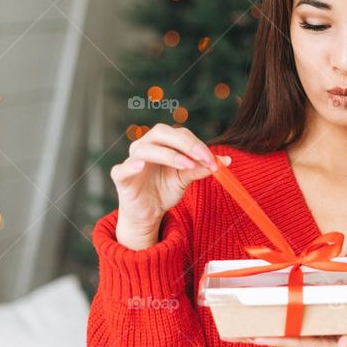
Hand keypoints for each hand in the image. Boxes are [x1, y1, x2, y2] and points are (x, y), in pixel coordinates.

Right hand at [110, 124, 230, 249]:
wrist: (148, 213)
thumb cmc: (165, 190)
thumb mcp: (185, 178)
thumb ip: (201, 168)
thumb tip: (226, 161)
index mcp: (162, 142)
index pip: (180, 134)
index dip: (197, 144)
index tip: (213, 160)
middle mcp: (145, 146)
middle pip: (161, 133)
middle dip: (185, 143)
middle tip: (202, 157)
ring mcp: (131, 160)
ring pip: (145, 149)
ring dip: (168, 155)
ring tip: (186, 165)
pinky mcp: (120, 177)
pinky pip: (123, 168)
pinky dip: (132, 165)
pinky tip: (142, 165)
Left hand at [224, 319, 346, 346]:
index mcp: (324, 346)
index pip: (294, 342)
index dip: (275, 339)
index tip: (255, 337)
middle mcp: (314, 343)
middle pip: (282, 339)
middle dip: (258, 335)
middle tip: (233, 331)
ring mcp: (312, 337)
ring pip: (283, 333)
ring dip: (261, 329)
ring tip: (237, 326)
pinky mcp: (312, 329)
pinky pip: (291, 327)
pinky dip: (274, 321)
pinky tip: (259, 315)